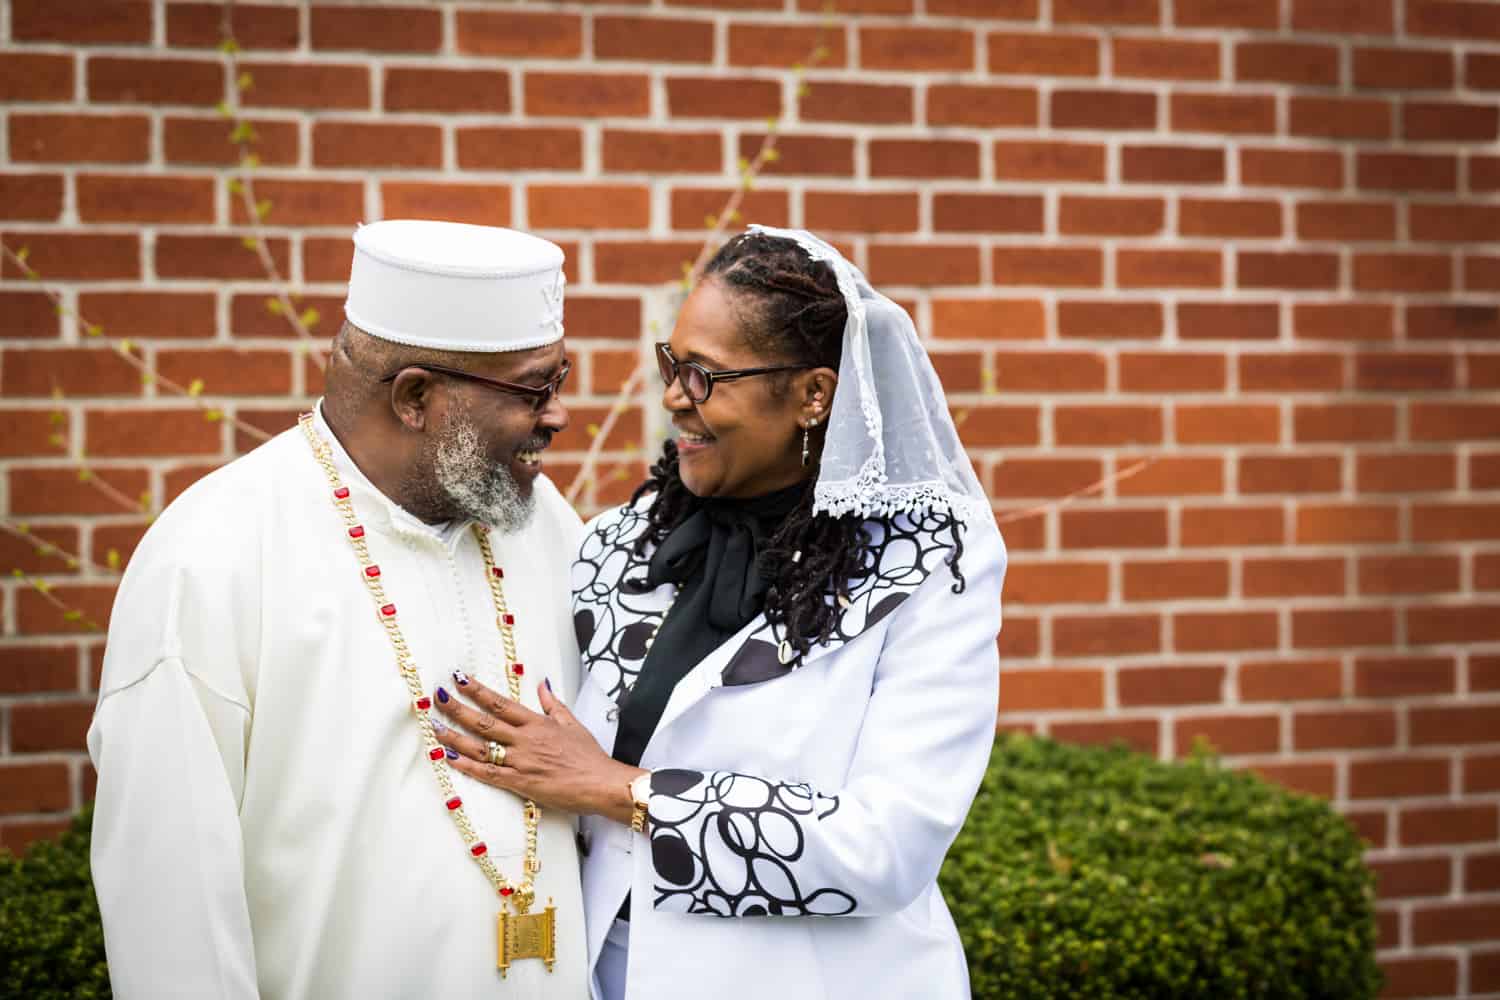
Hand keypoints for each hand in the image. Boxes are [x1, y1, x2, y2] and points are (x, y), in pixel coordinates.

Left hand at [432, 674, 644, 824]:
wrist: (600, 783)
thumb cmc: (589, 755)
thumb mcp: (572, 723)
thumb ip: (553, 704)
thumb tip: (543, 684)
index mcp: (537, 723)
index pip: (500, 703)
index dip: (478, 691)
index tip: (459, 679)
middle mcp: (525, 740)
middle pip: (484, 721)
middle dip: (457, 708)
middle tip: (436, 697)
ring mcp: (520, 762)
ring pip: (481, 747)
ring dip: (455, 736)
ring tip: (435, 726)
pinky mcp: (520, 783)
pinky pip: (488, 774)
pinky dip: (468, 766)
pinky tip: (450, 758)